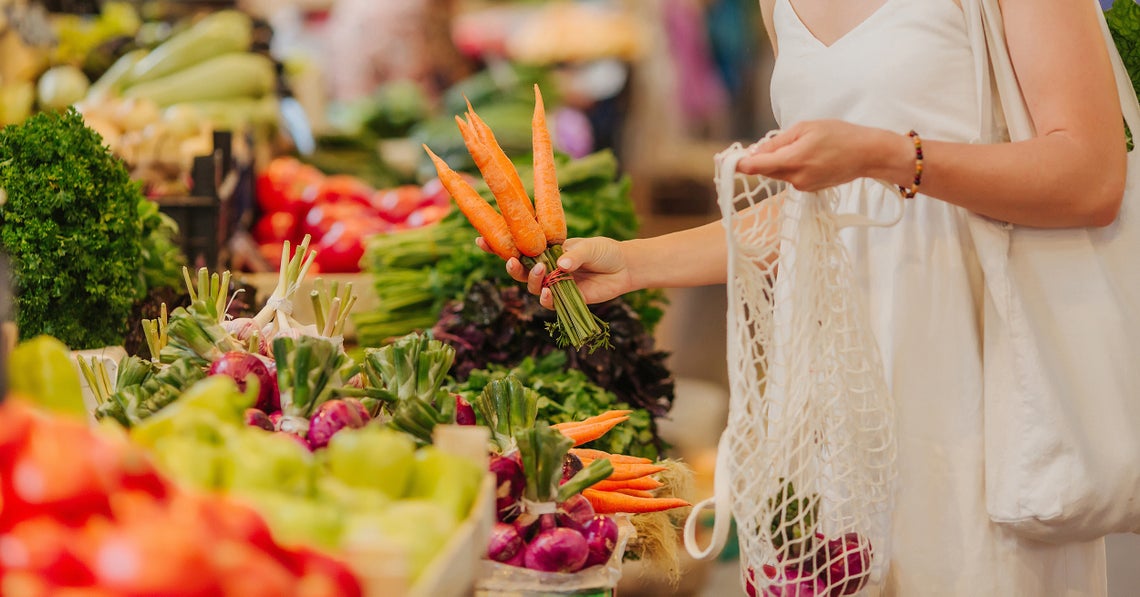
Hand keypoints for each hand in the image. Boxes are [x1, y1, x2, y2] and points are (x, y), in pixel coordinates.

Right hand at [479, 236, 632, 308]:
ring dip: (531, 280)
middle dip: (510, 266)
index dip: (498, 245)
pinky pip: (547, 302)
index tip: (480, 240)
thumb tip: (561, 264)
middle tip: (511, 261)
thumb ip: (574, 254)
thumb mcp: (590, 247)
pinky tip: (548, 293)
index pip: (518, 246)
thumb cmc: (604, 252)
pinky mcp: (563, 299)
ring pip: (531, 286)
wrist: (623, 269)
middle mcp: (545, 267)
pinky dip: (545, 299)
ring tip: (541, 271)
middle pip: (518, 269)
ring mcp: (553, 283)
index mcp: (545, 249)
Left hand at [736, 120, 906, 191]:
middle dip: (757, 159)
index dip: (737, 163)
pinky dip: (789, 167)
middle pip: (764, 170)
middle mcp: (795, 178)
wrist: (867, 155)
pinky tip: (806, 156)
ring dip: (775, 162)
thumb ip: (777, 141)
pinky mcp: (808, 189)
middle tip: (755, 146)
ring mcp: (802, 186)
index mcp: (793, 160)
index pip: (755, 167)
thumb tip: (754, 152)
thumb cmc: (839, 135)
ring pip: (777, 174)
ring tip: (796, 145)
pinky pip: (789, 177)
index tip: (724, 159)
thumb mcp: (805, 128)